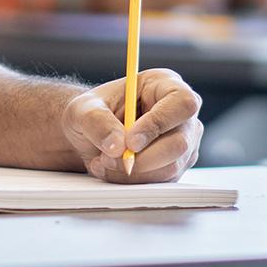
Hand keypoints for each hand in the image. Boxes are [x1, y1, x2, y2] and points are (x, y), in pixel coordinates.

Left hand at [61, 68, 203, 183]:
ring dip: (133, 171)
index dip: (159, 123)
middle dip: (142, 158)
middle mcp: (181, 115)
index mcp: (166, 85)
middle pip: (180, 142)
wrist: (88, 135)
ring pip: (170, 167)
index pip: (181, 103)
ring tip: (103, 162)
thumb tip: (118, 146)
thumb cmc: (92, 112)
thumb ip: (97, 122)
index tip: (131, 141)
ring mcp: (183, 143)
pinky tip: (111, 170)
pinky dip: (132, 180)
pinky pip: (160, 181)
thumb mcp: (83, 109)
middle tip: (109, 158)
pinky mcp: (174, 166)